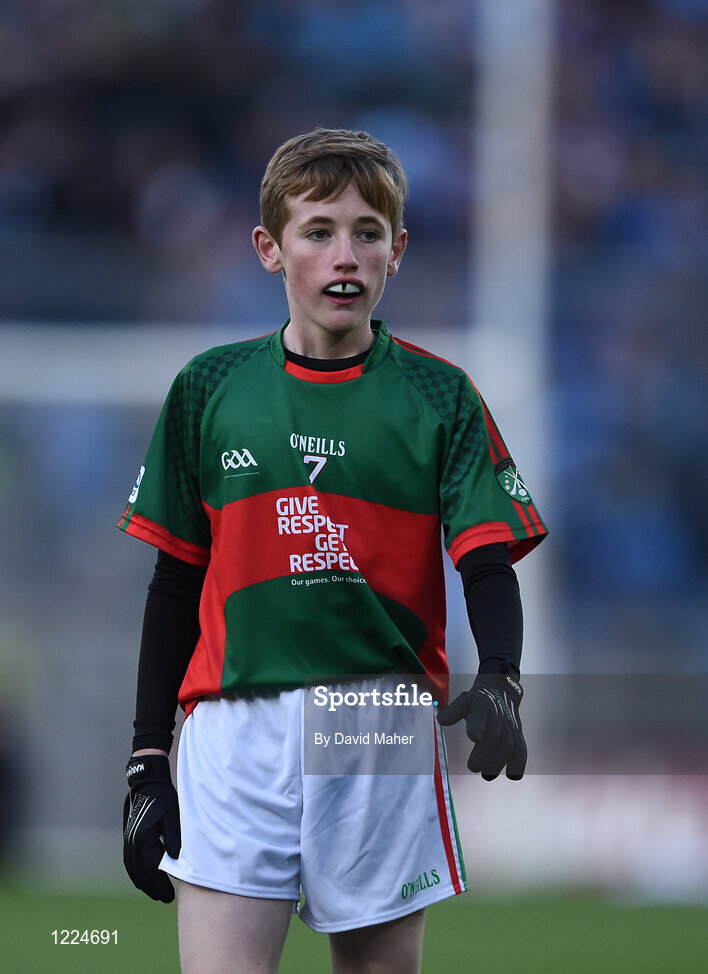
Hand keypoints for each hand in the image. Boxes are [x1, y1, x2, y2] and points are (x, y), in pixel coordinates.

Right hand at [123, 754, 180, 901]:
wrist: (147, 782)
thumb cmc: (163, 798)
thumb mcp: (173, 816)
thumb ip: (174, 839)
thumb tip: (176, 862)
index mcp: (143, 838)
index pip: (151, 870)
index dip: (160, 885)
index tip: (169, 896)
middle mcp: (132, 842)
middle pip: (140, 874)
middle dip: (152, 888)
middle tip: (165, 898)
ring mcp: (128, 840)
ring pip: (132, 869)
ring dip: (143, 883)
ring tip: (156, 892)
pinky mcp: (128, 837)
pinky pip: (130, 861)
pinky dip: (137, 873)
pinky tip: (144, 878)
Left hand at [436, 673, 526, 779]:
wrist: (502, 691)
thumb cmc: (478, 701)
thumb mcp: (465, 700)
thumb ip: (453, 710)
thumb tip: (440, 720)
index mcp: (482, 706)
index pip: (480, 716)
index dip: (477, 726)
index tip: (473, 737)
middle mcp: (498, 715)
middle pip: (495, 735)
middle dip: (484, 754)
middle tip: (473, 767)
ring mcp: (510, 725)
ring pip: (508, 745)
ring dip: (498, 763)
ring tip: (486, 775)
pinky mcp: (518, 734)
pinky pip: (521, 749)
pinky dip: (518, 763)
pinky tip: (511, 775)